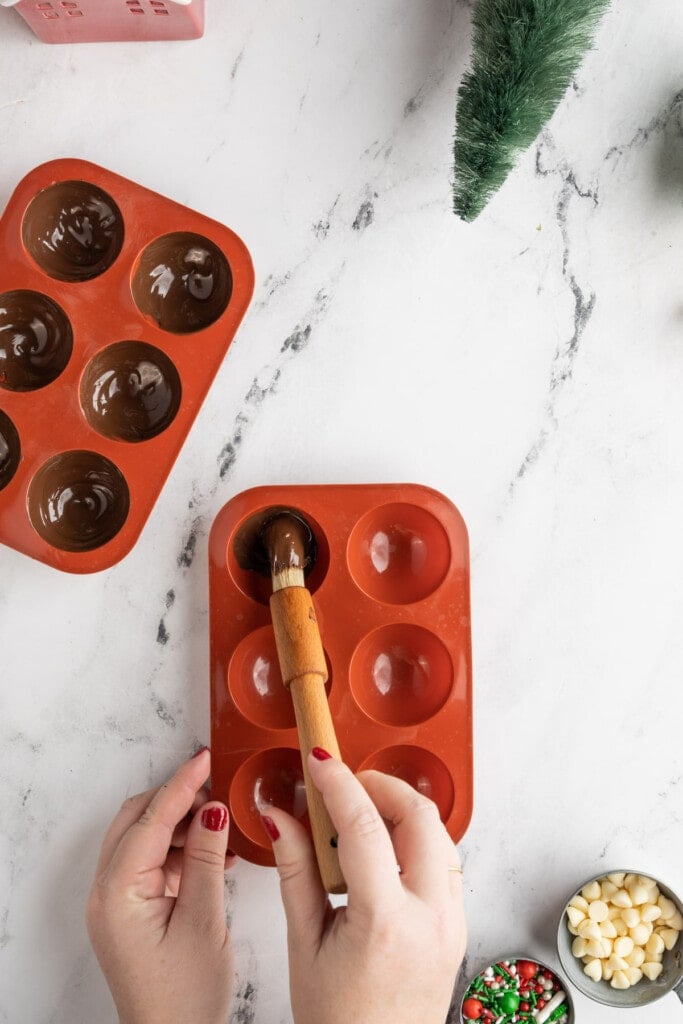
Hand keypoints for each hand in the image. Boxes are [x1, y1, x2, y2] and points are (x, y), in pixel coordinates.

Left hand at [86, 749, 234, 1023]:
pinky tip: (212, 856)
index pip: (151, 819)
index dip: (181, 785)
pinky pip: (148, 864)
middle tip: (217, 794)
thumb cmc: (185, 996)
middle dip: (176, 802)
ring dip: (180, 828)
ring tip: (222, 829)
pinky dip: (178, 852)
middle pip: (137, 822)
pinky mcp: (127, 913)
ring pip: (142, 840)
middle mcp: (106, 893)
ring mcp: (114, 904)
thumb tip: (213, 809)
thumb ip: (206, 857)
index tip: (204, 759)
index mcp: (118, 893)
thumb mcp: (204, 920)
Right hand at [261, 750, 465, 1023]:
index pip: (365, 828)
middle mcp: (432, 917)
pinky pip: (446, 861)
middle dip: (381, 787)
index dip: (338, 784)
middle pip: (420, 816)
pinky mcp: (458, 926)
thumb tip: (280, 816)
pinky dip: (416, 840)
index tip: (318, 759)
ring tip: (358, 818)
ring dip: (401, 811)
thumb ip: (294, 870)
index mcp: (386, 923)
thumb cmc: (337, 1021)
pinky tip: (383, 851)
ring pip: (440, 834)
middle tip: (344, 785)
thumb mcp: (305, 944)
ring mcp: (453, 922)